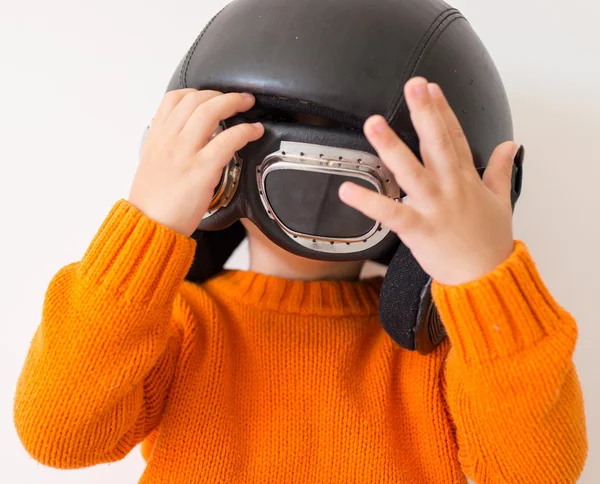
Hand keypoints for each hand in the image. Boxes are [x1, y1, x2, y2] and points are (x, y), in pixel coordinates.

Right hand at [128, 90, 263, 236]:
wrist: (150, 225)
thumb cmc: (153, 201)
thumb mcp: (151, 164)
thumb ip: (166, 146)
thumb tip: (184, 137)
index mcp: (157, 137)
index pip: (174, 98)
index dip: (198, 92)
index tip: (213, 96)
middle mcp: (169, 140)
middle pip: (196, 99)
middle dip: (223, 93)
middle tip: (239, 98)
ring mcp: (185, 153)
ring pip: (210, 111)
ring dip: (234, 102)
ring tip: (248, 105)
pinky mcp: (201, 169)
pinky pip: (227, 140)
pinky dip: (245, 131)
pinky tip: (254, 131)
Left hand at [339, 77, 518, 285]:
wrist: (486, 278)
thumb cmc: (489, 241)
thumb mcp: (500, 199)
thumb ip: (498, 169)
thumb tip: (510, 144)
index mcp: (466, 179)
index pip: (454, 136)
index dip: (442, 110)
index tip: (430, 87)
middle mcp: (450, 188)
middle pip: (437, 144)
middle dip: (425, 113)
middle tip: (412, 86)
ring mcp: (435, 207)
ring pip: (412, 171)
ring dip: (393, 146)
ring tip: (374, 123)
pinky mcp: (419, 230)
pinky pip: (391, 214)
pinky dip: (369, 203)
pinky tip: (347, 189)